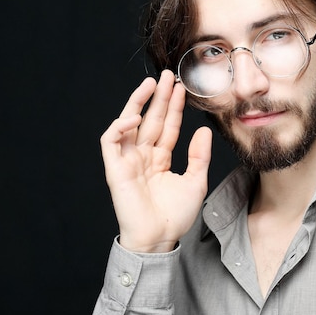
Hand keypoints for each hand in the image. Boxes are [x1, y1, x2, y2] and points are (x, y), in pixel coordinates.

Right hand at [100, 69, 211, 251]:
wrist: (159, 239)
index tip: (181, 88)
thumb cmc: (175, 215)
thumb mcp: (196, 181)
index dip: (173, 107)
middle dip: (157, 97)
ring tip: (150, 84)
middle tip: (167, 76)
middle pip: (149, 119)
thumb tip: (204, 130)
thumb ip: (199, 156)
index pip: (166, 126)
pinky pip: (111, 142)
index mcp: (159, 158)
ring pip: (128, 124)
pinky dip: (120, 127)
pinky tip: (135, 117)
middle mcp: (142, 156)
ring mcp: (128, 161)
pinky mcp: (114, 169)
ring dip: (137, 102)